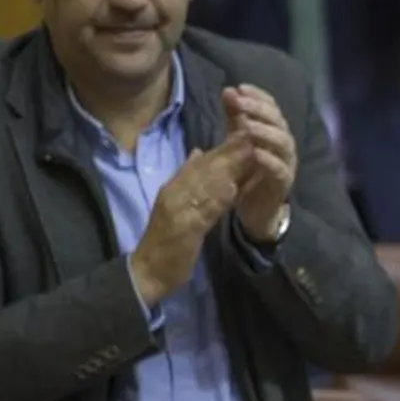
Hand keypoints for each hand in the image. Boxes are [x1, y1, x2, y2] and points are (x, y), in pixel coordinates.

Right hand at [129, 137, 250, 303]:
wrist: (148, 270)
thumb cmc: (166, 238)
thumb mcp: (177, 203)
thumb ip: (188, 178)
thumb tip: (199, 151)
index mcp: (175, 187)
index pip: (203, 162)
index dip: (225, 147)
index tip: (245, 131)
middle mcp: (174, 194)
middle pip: (205, 168)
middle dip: (229, 151)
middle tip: (251, 133)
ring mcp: (177, 211)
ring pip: (205, 185)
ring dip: (226, 169)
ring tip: (246, 154)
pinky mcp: (182, 231)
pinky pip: (201, 212)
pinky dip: (216, 201)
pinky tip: (231, 191)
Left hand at [223, 86, 296, 244]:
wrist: (256, 209)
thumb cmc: (249, 172)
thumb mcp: (238, 140)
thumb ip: (234, 117)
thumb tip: (228, 90)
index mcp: (274, 131)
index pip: (272, 107)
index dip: (258, 96)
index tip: (239, 88)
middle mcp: (284, 144)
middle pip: (278, 121)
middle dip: (259, 109)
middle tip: (240, 102)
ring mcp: (286, 164)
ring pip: (283, 143)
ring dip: (265, 132)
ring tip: (246, 125)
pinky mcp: (283, 183)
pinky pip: (280, 169)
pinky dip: (269, 160)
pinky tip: (255, 152)